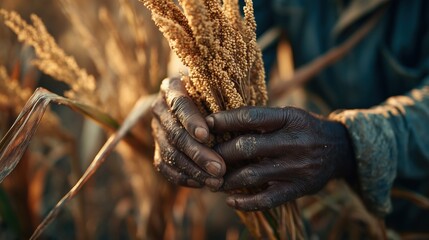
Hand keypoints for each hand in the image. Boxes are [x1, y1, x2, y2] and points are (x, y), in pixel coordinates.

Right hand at [151, 78, 225, 188]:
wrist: (203, 104)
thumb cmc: (218, 95)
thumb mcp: (222, 90)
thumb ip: (226, 99)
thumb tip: (242, 120)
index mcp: (172, 88)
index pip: (179, 104)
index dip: (191, 121)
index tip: (206, 135)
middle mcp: (160, 108)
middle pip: (175, 133)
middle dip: (198, 153)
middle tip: (219, 168)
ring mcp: (156, 130)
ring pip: (170, 153)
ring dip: (193, 170)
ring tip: (216, 181)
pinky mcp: (158, 149)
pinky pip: (165, 167)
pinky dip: (183, 177)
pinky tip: (202, 183)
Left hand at [206, 106, 354, 210]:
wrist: (340, 149)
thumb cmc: (304, 129)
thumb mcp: (288, 115)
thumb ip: (261, 120)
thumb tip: (219, 124)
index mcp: (290, 118)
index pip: (251, 117)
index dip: (225, 120)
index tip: (205, 124)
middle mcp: (295, 142)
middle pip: (247, 147)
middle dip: (219, 153)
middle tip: (201, 157)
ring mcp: (298, 167)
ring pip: (252, 175)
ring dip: (226, 179)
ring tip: (211, 180)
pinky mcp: (300, 188)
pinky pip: (268, 199)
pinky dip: (246, 202)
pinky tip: (230, 200)